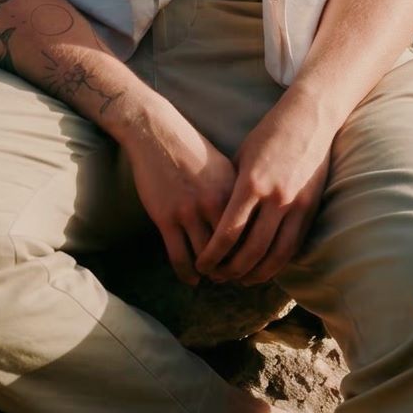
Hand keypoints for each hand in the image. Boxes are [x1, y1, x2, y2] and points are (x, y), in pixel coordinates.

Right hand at [122, 103, 237, 286]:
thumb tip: (255, 218)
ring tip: (212, 278)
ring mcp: (189, 212)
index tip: (253, 264)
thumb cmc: (193, 149)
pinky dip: (187, 273)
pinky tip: (191, 279)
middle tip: (233, 278)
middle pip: (232, 251)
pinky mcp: (166, 218)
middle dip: (234, 269)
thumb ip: (240, 193)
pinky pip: (179, 256)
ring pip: (206, 258)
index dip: (255, 254)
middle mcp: (216, 204)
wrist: (157, 133)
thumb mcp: (225, 168)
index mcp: (235, 190)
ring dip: (211, 274)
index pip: (253, 233)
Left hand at [196, 100, 334, 285]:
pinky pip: (293, 245)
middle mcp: (275, 198)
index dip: (213, 255)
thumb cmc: (268, 136)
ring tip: (240, 280)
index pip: (228, 233)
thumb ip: (228, 190)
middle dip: (231, 270)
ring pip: (275, 255)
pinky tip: (264, 269)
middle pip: (250, 250)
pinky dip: (278, 263)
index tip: (201, 265)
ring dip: (256, 274)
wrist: (309, 119)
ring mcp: (297, 205)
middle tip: (217, 278)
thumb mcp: (240, 158)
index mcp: (251, 184)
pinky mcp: (311, 208)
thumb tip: (212, 220)